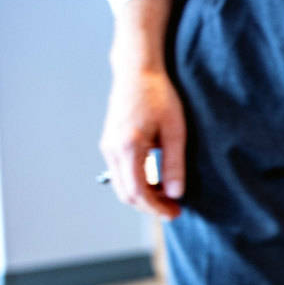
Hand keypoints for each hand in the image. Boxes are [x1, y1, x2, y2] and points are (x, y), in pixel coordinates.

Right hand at [100, 67, 186, 219]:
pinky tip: (157, 183)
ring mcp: (107, 146)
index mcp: (128, 146)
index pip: (138, 191)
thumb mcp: (175, 131)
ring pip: (122, 185)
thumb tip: (175, 193)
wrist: (137, 72)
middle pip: (126, 193)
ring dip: (144, 197)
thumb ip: (174, 164)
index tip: (174, 213)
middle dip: (150, 207)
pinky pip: (120, 173)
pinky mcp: (110, 144)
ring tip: (168, 198)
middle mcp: (112, 149)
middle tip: (174, 210)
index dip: (156, 208)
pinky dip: (137, 184)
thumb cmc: (158, 95)